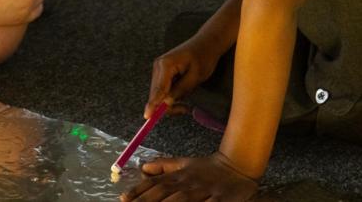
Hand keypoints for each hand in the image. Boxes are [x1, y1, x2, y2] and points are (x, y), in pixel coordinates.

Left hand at [120, 153, 258, 201]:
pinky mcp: (220, 199)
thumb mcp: (184, 163)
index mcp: (179, 176)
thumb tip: (143, 168)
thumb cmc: (208, 167)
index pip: (154, 185)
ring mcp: (204, 191)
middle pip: (163, 194)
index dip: (138, 192)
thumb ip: (164, 166)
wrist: (238, 164)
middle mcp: (188, 183)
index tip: (124, 199)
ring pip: (181, 200)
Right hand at [145, 32, 225, 118]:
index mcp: (166, 65)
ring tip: (188, 98)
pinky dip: (172, 94)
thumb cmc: (204, 57)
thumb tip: (167, 103)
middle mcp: (158, 66)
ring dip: (171, 100)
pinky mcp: (162, 72)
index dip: (153, 104)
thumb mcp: (196, 76)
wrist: (206, 43)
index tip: (147, 116)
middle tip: (185, 109)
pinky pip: (163, 89)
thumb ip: (181, 90)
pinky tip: (184, 91)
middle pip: (156, 93)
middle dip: (168, 105)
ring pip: (159, 93)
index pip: (158, 89)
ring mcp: (159, 69)